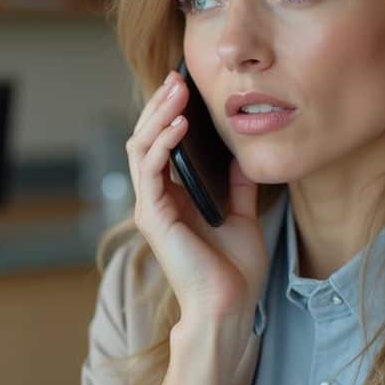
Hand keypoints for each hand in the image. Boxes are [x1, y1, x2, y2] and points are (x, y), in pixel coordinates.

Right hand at [125, 69, 266, 323]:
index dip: (168, 114)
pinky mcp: (153, 216)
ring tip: (177, 90)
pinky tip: (181, 122)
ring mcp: (151, 207)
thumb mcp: (243, 216)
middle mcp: (155, 200)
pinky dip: (163, 141)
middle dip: (160, 105)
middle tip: (177, 77)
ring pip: (141, 147)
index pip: (161, 146)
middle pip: (145, 139)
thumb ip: (238, 187)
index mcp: (172, 199)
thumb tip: (241, 157)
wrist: (229, 307)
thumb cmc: (234, 270)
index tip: (185, 86)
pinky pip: (151, 168)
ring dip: (158, 115)